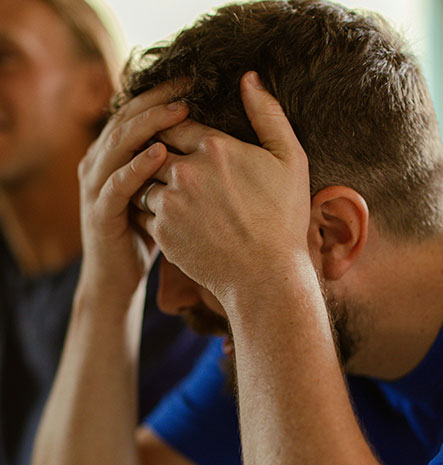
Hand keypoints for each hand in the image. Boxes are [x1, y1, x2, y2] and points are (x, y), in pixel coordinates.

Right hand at [77, 84, 188, 303]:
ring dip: (149, 125)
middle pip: (128, 118)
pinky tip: (161, 155)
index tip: (198, 79)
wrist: (120, 278)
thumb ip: (179, 164)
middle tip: (190, 84)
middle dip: (159, 100)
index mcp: (118, 152)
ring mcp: (97, 185)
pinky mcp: (100, 212)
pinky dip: (137, 167)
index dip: (166, 93)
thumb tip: (217, 137)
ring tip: (181, 110)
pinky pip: (117, 183)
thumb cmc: (152, 232)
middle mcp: (102, 161)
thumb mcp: (167, 192)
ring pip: (119, 143)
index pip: (140, 110)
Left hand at [133, 72, 310, 301]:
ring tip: (178, 198)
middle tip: (178, 171)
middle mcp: (185, 170)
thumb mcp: (290, 160)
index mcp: (215, 148)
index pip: (175, 123)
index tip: (183, 139)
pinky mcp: (162, 232)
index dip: (176, 129)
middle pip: (155, 150)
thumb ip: (268, 115)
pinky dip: (154, 214)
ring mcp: (170, 203)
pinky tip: (177, 221)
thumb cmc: (285, 219)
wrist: (268, 276)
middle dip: (162, 157)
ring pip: (145, 181)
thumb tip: (249, 78)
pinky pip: (144, 213)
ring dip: (155, 185)